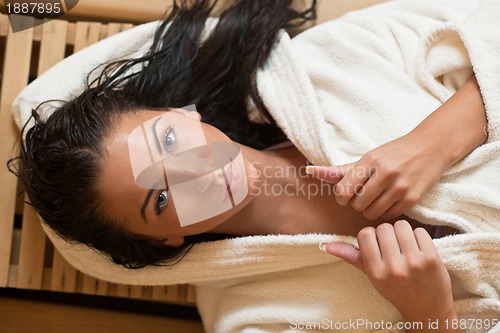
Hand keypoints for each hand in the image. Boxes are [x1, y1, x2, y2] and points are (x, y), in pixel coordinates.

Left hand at [308, 131, 447, 219]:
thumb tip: (311, 171)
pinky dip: (385, 212)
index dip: (342, 196)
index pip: (343, 190)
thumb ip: (340, 170)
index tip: (347, 194)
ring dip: (370, 209)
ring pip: (371, 213)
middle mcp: (385, 173)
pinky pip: (388, 216)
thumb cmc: (393, 153)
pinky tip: (389, 201)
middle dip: (356, 203)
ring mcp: (400, 187)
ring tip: (376, 198)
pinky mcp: (412, 198)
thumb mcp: (367, 158)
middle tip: (364, 195)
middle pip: (356, 204)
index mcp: (370, 161)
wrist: (431, 148)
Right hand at [323, 221, 458, 330]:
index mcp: (376, 272)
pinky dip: (418, 236)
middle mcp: (394, 268)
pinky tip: (418, 248)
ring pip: (401, 226)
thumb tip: (326, 245)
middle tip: (393, 245)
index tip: (377, 245)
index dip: (371, 236)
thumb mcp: (372, 276)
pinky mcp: (432, 259)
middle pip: (383, 228)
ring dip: (402, 231)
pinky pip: (420, 231)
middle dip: (387, 233)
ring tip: (405, 244)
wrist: (428, 309)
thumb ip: (352, 257)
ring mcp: (414, 263)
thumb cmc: (396, 290)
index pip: (365, 235)